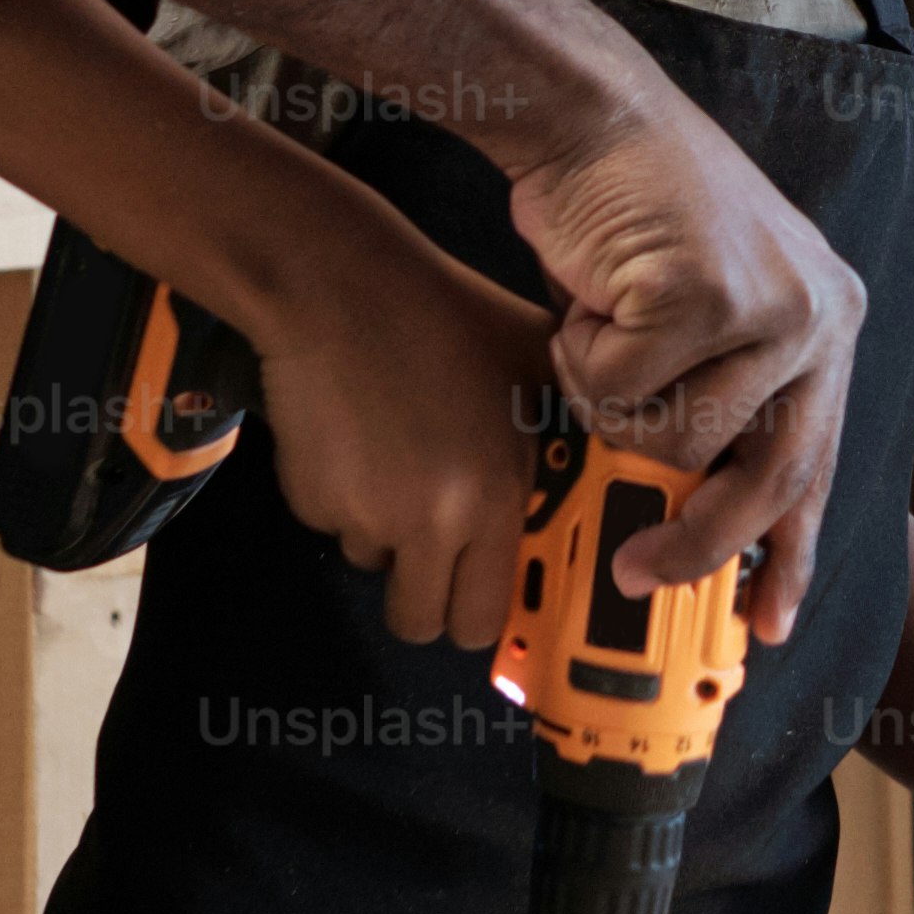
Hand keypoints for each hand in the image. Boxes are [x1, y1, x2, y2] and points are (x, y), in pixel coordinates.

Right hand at [238, 211, 567, 653]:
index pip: (487, 616)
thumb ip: (567, 423)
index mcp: (493, 496)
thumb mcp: (533, 363)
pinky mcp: (309, 499)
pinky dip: (343, 501)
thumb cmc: (441, 315)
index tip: (484, 596)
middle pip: (422, 624)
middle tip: (434, 555)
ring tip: (398, 465)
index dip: (485, 614)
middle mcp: (429, 522)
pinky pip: (333, 526)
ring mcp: (362, 516)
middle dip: (428, 598)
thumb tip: (603, 457)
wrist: (338, 289)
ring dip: (386, 539)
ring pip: (376, 567)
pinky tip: (359, 442)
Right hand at [506, 87, 858, 632]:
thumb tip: (696, 516)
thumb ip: (721, 401)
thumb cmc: (632, 217)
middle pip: (766, 478)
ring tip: (598, 337)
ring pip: (677, 441)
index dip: (790, 552)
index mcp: (828, 322)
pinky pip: (622, 390)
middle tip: (636, 570)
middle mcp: (820, 314)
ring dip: (611, 404)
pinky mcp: (710, 294)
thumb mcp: (706, 316)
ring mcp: (772, 303)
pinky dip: (580, 357)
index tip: (765, 622)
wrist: (590, 116)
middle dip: (695, 541)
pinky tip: (585, 300)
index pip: (819, 466)